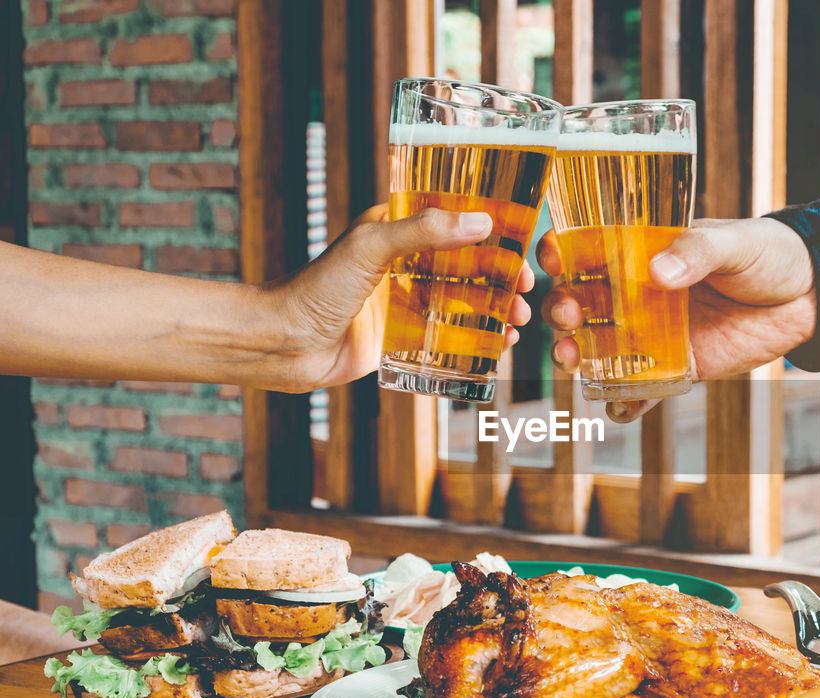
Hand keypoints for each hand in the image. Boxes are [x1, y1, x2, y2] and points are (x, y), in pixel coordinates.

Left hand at [263, 204, 535, 391]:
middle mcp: (406, 264)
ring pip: (464, 302)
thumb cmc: (317, 287)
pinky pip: (449, 337)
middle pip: (468, 265)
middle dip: (502, 278)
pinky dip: (478, 340)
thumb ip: (425, 231)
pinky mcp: (404, 337)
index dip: (492, 232)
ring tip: (517, 322)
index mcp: (397, 231)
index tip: (521, 246)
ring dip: (496, 310)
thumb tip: (482, 222)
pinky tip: (497, 346)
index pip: (455, 222)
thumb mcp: (372, 247)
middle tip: (525, 293)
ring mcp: (406, 301)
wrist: (285, 344)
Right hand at [538, 217, 815, 421]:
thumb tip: (658, 272)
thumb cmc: (768, 254)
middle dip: (561, 310)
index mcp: (641, 250)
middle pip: (579, 302)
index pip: (586, 248)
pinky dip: (621, 402)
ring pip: (596, 348)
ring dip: (577, 357)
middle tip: (568, 316)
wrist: (808, 298)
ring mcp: (650, 333)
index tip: (552, 260)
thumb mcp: (734, 243)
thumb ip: (697, 252)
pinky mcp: (672, 368)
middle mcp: (635, 292)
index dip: (560, 253)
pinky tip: (618, 406)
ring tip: (575, 361)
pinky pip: (636, 389)